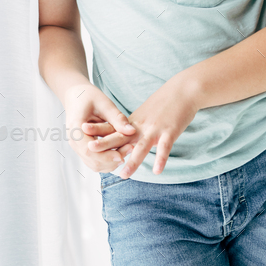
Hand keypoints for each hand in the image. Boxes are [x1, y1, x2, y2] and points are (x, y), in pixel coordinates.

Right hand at [64, 82, 136, 173]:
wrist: (76, 95)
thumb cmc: (89, 96)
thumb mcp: (104, 103)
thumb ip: (117, 118)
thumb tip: (132, 131)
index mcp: (76, 128)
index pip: (89, 150)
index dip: (106, 156)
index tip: (122, 155)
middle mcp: (74, 141)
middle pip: (92, 160)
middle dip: (111, 160)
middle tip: (130, 150)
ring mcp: (77, 146)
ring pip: (94, 164)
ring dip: (110, 162)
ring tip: (128, 150)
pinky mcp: (83, 148)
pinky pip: (95, 160)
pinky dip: (107, 160)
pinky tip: (120, 152)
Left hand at [82, 74, 199, 178]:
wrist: (184, 90)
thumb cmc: (165, 103)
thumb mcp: (146, 114)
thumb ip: (134, 128)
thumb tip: (123, 143)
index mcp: (134, 123)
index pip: (113, 129)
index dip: (98, 131)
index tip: (81, 132)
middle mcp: (142, 126)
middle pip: (121, 136)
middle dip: (105, 143)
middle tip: (90, 149)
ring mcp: (155, 128)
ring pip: (142, 146)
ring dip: (132, 161)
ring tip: (123, 175)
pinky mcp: (170, 131)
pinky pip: (165, 147)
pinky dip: (161, 159)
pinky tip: (157, 171)